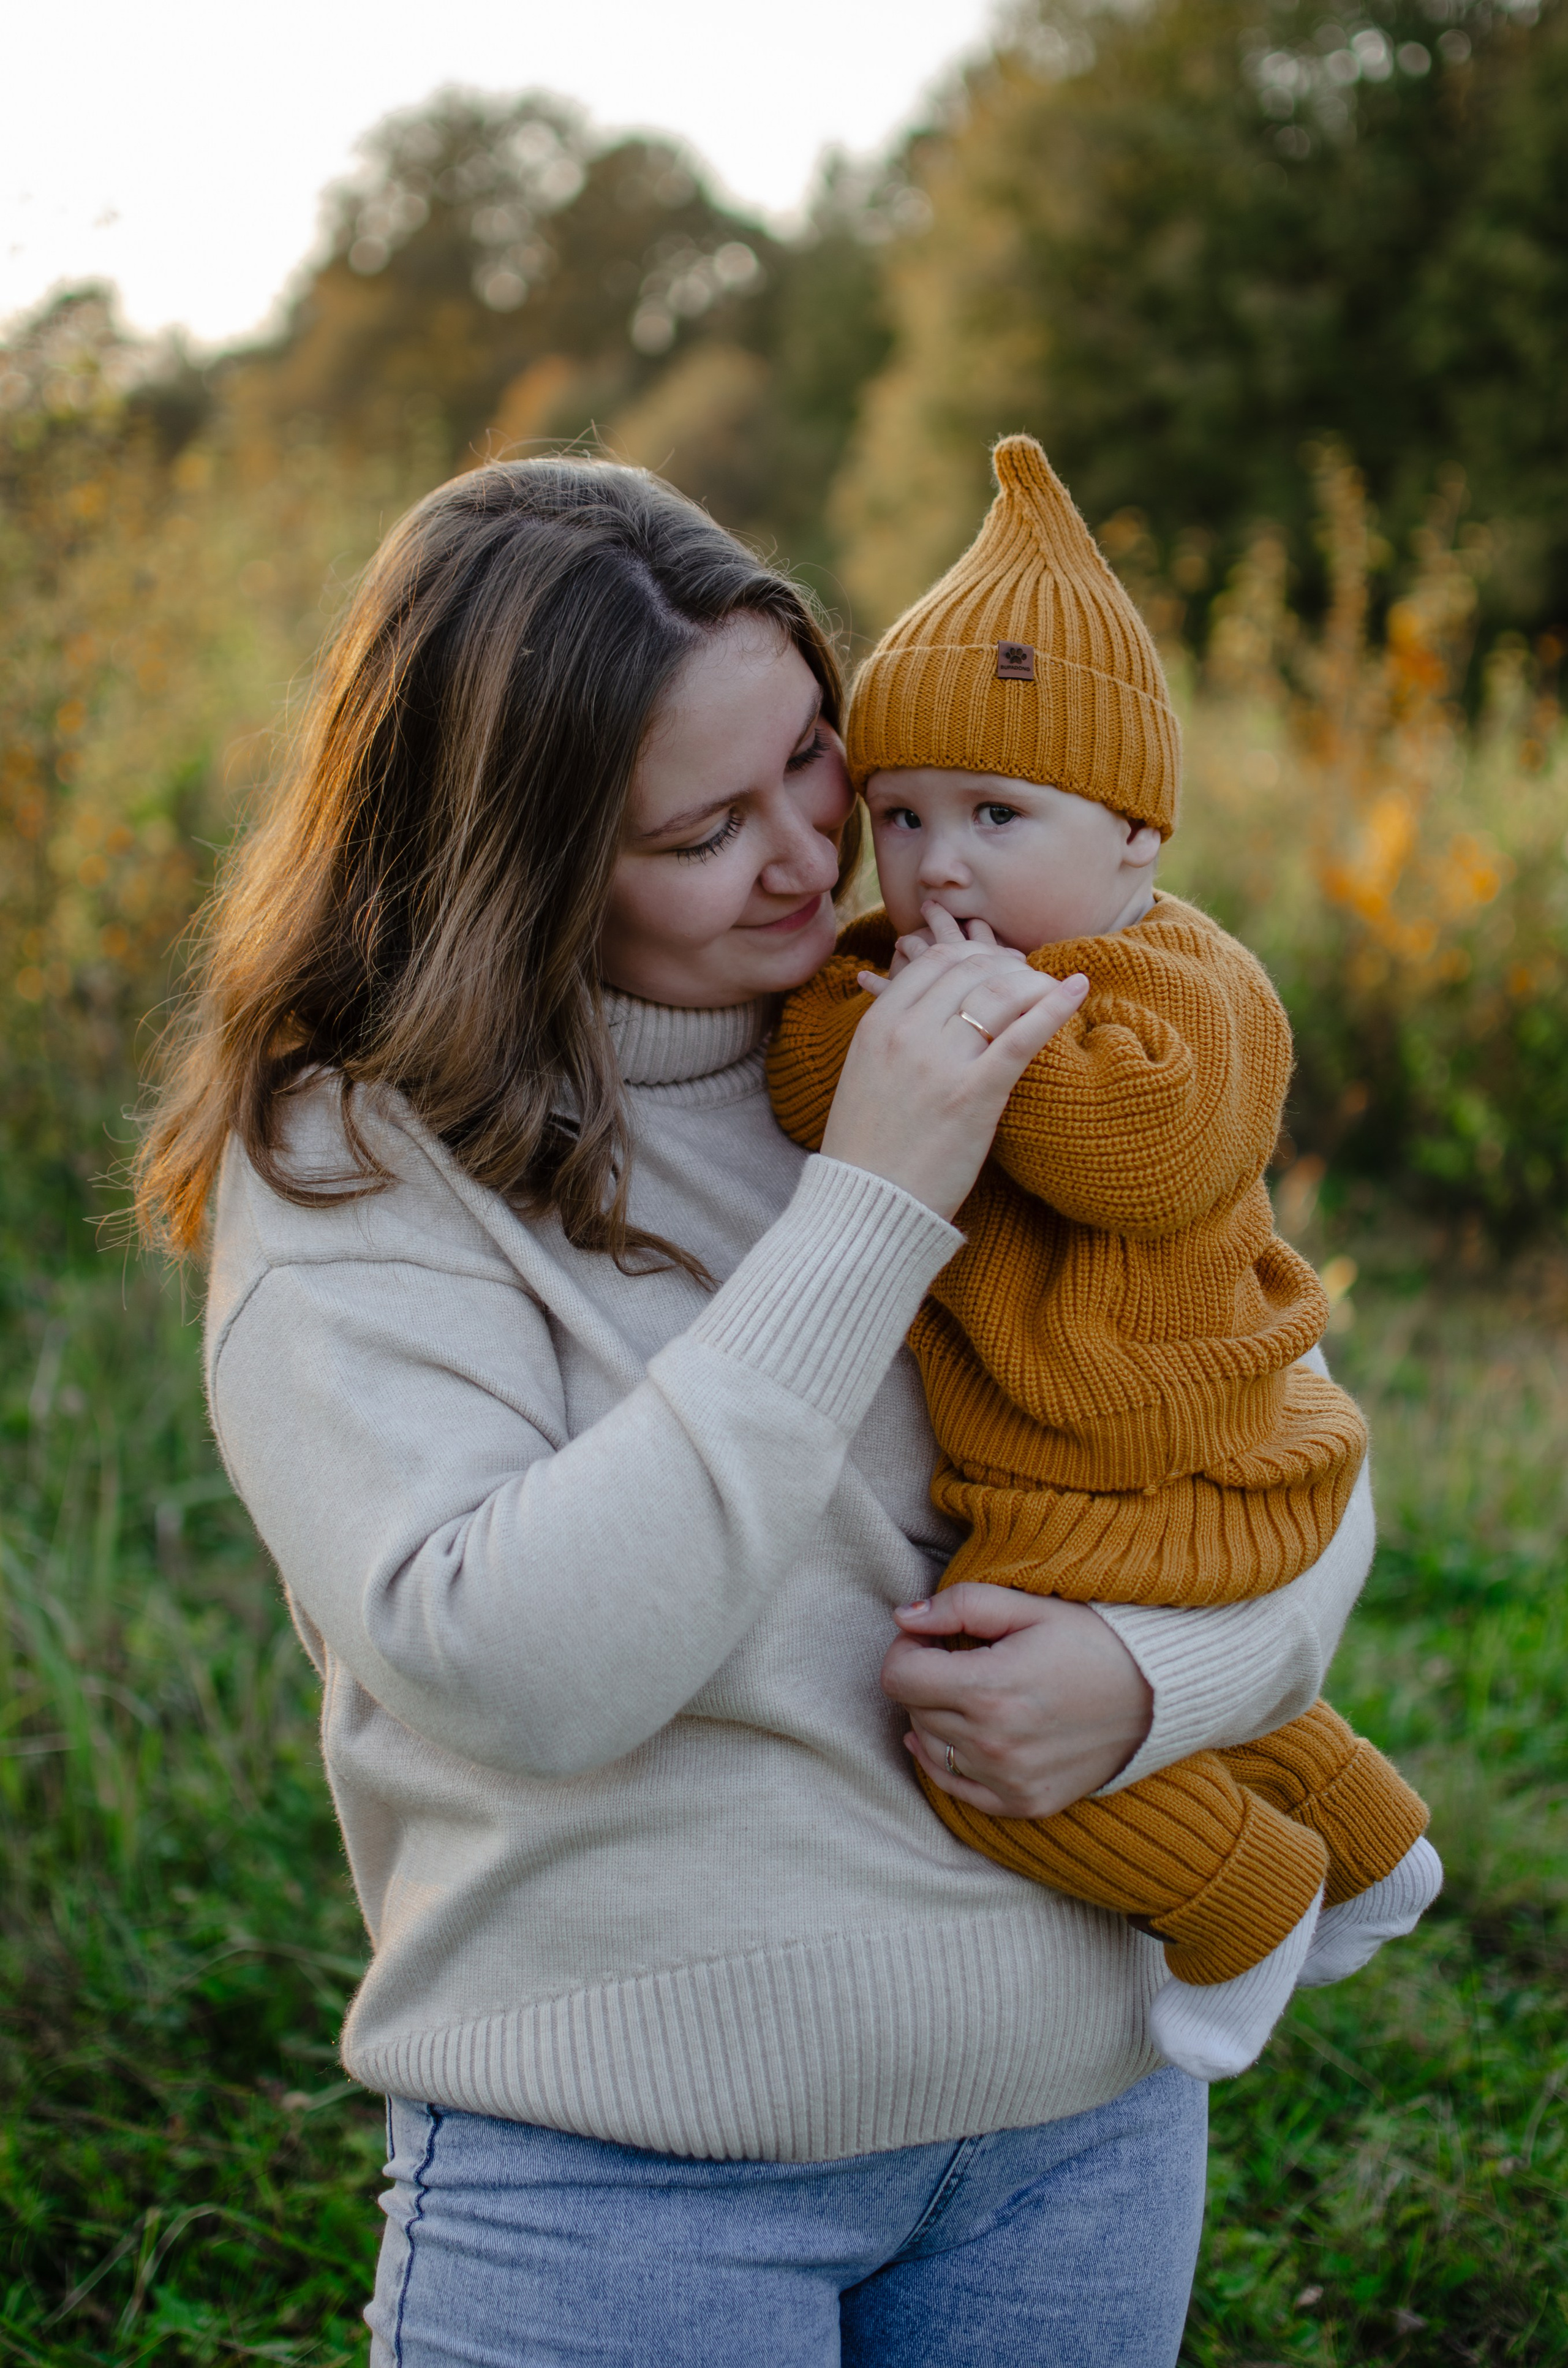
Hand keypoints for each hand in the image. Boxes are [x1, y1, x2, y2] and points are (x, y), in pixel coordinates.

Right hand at [820, 909, 1086, 1219]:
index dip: (976, 954)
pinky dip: (1054, 1007)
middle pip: (971, 970)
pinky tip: (1076, 989)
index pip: (935, 960)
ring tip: (1054, 987)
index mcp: (876, 1024)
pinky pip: (1021, 1037)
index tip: (997, 965)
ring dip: (1034, 982)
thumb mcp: (865, 1073)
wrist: (867, 1207)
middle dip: (1008, 965)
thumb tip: (935, 1009)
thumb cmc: (868, 1148)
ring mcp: (940, 1064)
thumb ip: (895, 1035)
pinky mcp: (974, 1096)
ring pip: (999, 994)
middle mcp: (905, 1034)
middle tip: (1031, 978)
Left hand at [880, 1585, 1153, 1818]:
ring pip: (930, 1747)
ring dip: (938, 1716)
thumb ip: (960, 1606)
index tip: (933, 1637)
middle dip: (925, 1678)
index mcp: (989, 1690)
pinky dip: (949, 1760)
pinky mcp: (1024, 1804)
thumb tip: (903, 1617)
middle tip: (960, 1657)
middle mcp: (994, 1744)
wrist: (1158, 1694)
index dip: (907, 1648)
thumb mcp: (1029, 1607)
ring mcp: (1008, 1781)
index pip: (898, 1677)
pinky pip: (955, 1788)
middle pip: (913, 1709)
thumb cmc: (1093, 1640)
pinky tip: (966, 1733)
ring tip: (975, 1691)